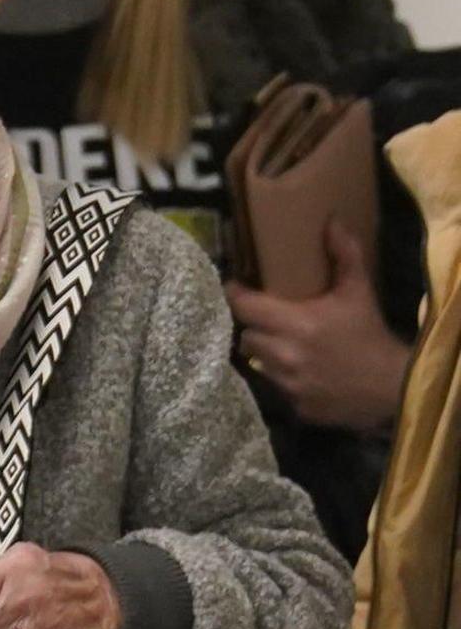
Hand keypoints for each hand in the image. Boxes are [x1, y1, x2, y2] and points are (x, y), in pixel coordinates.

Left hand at [228, 223, 411, 433]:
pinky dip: (280, 377)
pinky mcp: (292, 406)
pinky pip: (272, 387)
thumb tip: (331, 222)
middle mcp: (284, 355)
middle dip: (252, 326)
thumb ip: (343, 256)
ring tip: (280, 343)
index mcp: (296, 324)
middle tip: (265, 318)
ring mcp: (286, 384)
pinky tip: (297, 369)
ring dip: (264, 351)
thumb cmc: (370, 335)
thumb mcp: (359, 292)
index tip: (236, 286)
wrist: (393, 387)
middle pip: (244, 335)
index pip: (243, 306)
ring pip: (255, 362)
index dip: (235, 295)